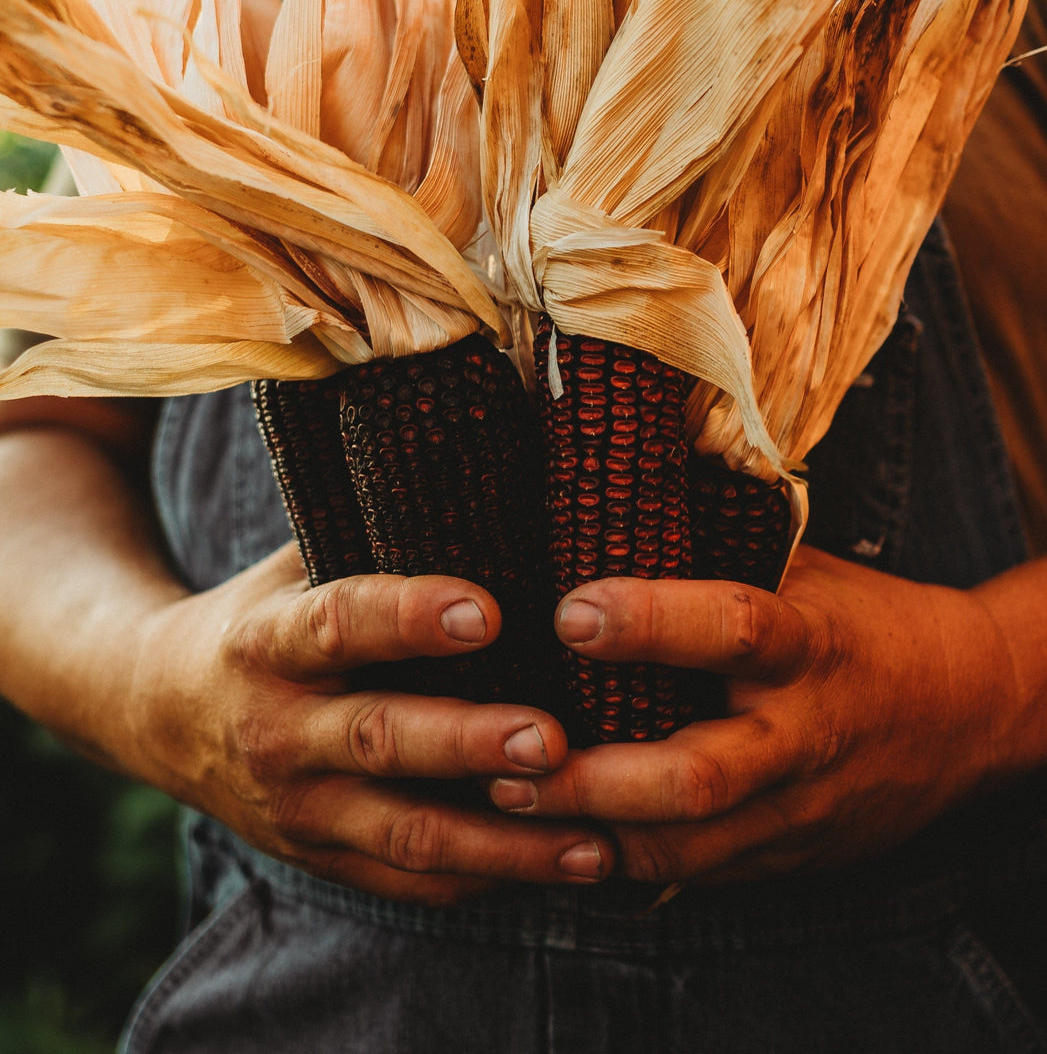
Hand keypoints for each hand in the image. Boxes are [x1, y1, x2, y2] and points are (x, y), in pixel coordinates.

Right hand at [129, 545, 613, 904]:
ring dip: (502, 841)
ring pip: (406, 834)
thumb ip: (373, 532)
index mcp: (269, 641)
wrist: (156, 712)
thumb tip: (487, 463)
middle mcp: (279, 729)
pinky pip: (408, 881)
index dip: (407, 617)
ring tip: (592, 840)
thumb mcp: (296, 566)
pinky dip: (484, 878)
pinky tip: (561, 863)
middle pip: (379, 740)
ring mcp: (298, 806)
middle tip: (550, 738)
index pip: (337, 625)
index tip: (484, 610)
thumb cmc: (264, 619)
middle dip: (467, 743)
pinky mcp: (322, 855)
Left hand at [486, 545, 1020, 883]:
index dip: (652, 622)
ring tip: (508, 804)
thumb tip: (623, 482)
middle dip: (597, 775)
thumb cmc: (864, 623)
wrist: (973, 714)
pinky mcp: (792, 854)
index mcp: (812, 643)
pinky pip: (701, 875)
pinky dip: (629, 861)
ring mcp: (800, 807)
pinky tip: (564, 842)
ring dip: (594, 830)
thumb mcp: (810, 572)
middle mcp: (805, 733)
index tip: (569, 612)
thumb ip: (726, 548)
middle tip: (510, 753)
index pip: (735, 629)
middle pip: (699, 775)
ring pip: (689, 846)